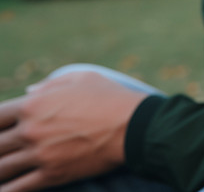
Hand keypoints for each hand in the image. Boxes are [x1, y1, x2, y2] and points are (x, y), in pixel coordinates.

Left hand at [0, 71, 147, 191]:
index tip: (0, 129)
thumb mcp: (81, 78)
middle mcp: (30, 130)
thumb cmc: (110, 97)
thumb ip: (50, 84)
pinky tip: (4, 189)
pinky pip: (17, 189)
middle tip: (2, 151)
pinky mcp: (52, 174)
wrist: (135, 125)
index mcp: (33, 104)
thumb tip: (29, 91)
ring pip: (0, 170)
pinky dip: (6, 191)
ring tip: (2, 171)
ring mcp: (40, 154)